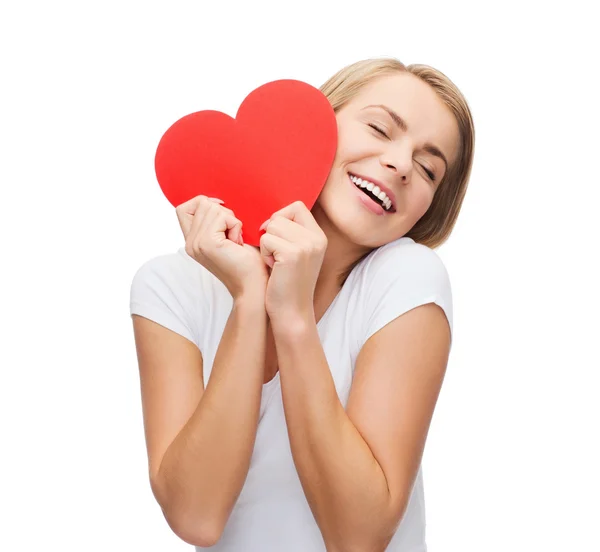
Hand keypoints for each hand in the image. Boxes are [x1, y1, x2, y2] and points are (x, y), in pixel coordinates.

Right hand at [176, 195, 267, 299]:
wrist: (253, 285)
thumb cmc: (248, 262)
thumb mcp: (226, 236)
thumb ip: (215, 221)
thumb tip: (216, 200)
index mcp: (192, 241)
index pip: (184, 208)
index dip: (203, 204)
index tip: (223, 216)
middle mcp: (190, 243)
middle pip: (201, 203)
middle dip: (224, 213)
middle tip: (233, 235)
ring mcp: (197, 243)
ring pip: (212, 208)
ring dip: (231, 220)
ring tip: (236, 240)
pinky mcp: (207, 243)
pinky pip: (222, 217)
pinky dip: (235, 225)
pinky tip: (237, 242)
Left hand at [259, 201, 327, 326]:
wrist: (291, 312)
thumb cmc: (286, 284)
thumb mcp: (297, 254)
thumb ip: (291, 233)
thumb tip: (271, 217)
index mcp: (319, 236)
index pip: (296, 206)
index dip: (280, 218)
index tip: (276, 238)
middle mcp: (316, 238)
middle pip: (280, 215)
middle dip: (271, 234)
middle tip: (277, 257)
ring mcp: (306, 245)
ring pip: (272, 226)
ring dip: (266, 245)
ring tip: (275, 263)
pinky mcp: (292, 254)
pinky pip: (266, 239)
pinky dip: (264, 254)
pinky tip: (273, 269)